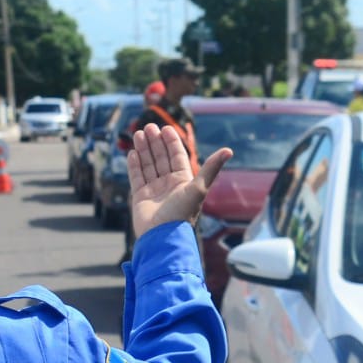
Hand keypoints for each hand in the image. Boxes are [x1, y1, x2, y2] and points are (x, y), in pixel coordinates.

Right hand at [127, 124, 230, 240]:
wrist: (163, 236)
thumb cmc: (183, 213)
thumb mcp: (199, 188)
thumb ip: (212, 168)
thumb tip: (229, 150)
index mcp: (184, 181)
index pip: (177, 157)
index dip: (172, 142)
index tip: (166, 128)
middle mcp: (169, 184)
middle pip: (161, 158)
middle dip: (155, 142)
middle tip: (149, 126)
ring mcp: (154, 190)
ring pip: (148, 165)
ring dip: (144, 149)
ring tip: (139, 134)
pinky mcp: (140, 197)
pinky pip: (137, 177)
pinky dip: (134, 165)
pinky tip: (132, 152)